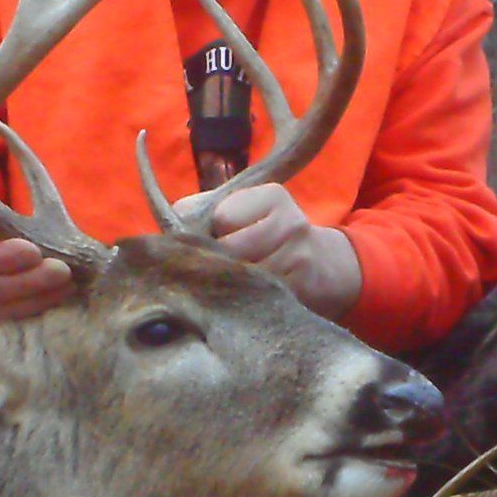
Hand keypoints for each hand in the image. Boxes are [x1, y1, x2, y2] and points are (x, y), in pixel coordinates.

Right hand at [0, 211, 74, 320]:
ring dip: (34, 301)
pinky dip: (29, 315)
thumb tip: (45, 197)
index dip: (4, 256)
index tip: (35, 251)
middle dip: (28, 283)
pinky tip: (53, 302)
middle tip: (63, 272)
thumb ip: (7, 215)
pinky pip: (1, 326)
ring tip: (65, 288)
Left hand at [204, 185, 361, 320]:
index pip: (222, 217)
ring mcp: (299, 256)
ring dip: (233, 284)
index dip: (214, 233)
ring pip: (242, 276)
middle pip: (230, 249)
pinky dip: (249, 300)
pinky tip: (255, 296)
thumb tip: (170, 223)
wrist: (326, 267)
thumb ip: (203, 209)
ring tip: (242, 281)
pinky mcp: (302, 287)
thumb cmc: (269, 236)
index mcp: (272, 196)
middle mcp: (290, 222)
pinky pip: (258, 297)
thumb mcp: (243, 211)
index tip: (224, 238)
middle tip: (226, 266)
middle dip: (220, 262)